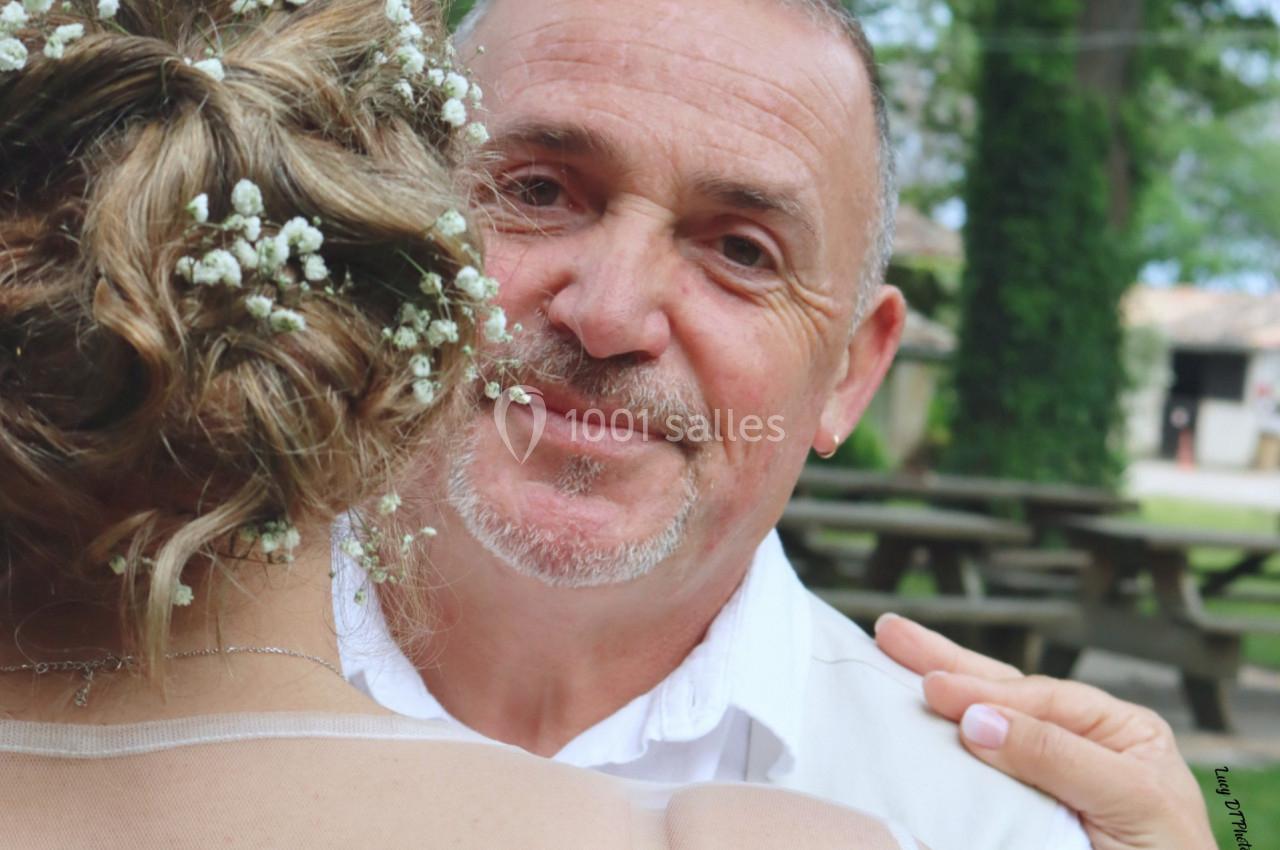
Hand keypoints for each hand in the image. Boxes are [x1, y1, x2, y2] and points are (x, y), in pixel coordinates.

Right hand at [873, 614, 1214, 849]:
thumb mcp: (1131, 799)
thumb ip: (1058, 756)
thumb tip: (977, 720)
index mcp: (1119, 732)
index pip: (1041, 698)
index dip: (985, 692)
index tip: (935, 691)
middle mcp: (1081, 742)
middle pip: (1005, 690)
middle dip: (946, 661)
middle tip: (891, 633)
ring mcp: (1048, 775)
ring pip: (987, 718)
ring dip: (940, 684)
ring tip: (893, 649)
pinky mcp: (1020, 811)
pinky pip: (979, 771)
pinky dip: (945, 742)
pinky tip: (919, 720)